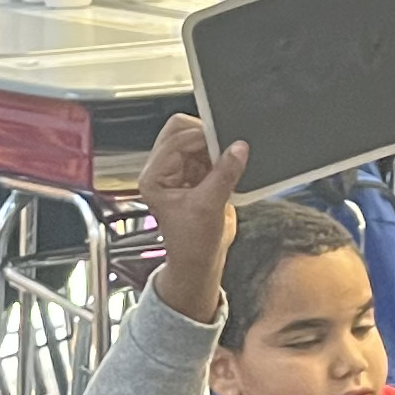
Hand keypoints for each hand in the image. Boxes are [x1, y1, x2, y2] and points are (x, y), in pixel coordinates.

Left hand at [136, 115, 245, 322]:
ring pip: (197, 141)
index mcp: (155, 176)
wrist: (199, 262)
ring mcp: (180, 171)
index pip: (175, 139)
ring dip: (215, 149)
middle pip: (182, 132)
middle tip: (227, 147)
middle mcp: (163, 170)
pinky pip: (209, 154)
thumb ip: (224, 174)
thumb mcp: (209, 207)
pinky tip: (229, 171)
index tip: (226, 140)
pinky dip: (221, 158)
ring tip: (229, 164)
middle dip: (207, 138)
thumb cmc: (192, 244)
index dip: (202, 136)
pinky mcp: (196, 176)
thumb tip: (239, 148)